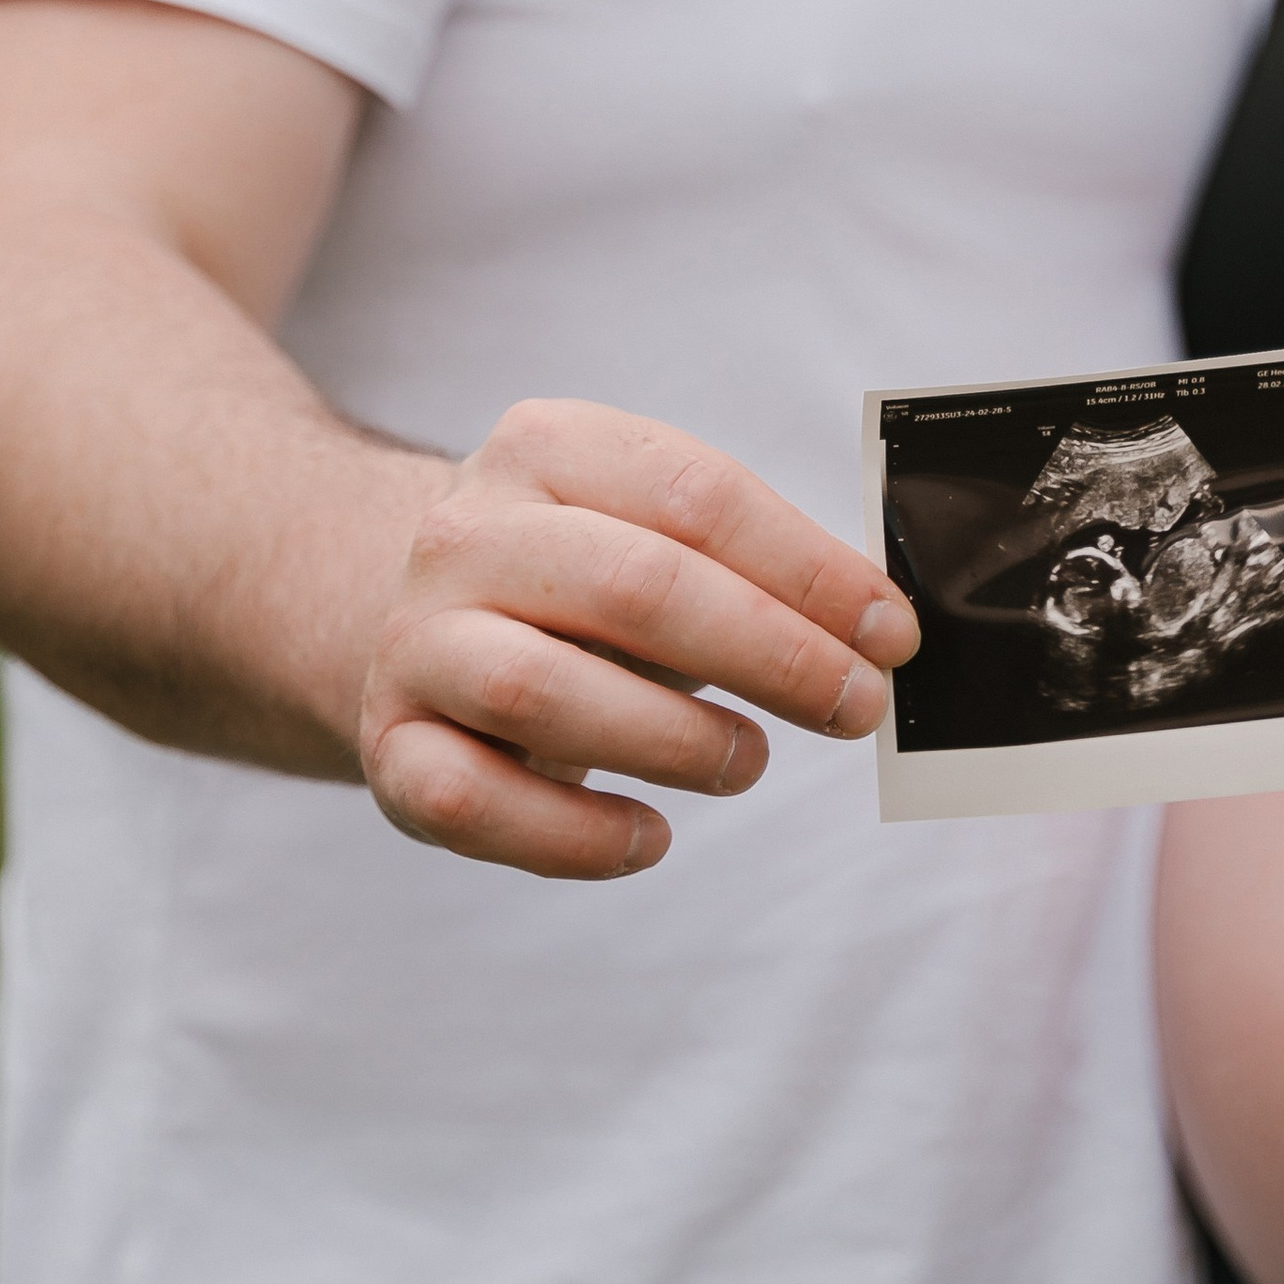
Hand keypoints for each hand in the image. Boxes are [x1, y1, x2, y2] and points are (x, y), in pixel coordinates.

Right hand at [358, 399, 918, 876]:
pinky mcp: (391, 749)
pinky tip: (649, 836)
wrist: (423, 620)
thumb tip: (883, 630)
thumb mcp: (659, 536)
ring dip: (675, 742)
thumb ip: (759, 566)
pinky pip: (476, 804)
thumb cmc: (582, 584)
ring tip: (749, 763)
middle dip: (771, 654)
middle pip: (634, 587)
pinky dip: (577, 836)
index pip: (698, 497)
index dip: (810, 572)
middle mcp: (466, 535)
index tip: (892, 635)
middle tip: (856, 706)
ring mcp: (417, 643)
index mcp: (547, 447)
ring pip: (541, 692)